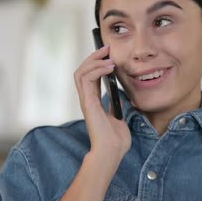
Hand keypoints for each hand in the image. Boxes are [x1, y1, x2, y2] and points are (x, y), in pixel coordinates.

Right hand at [74, 45, 131, 161]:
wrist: (112, 152)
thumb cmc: (116, 139)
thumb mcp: (119, 116)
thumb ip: (117, 105)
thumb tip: (121, 95)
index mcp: (93, 101)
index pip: (89, 76)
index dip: (97, 63)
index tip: (109, 54)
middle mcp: (87, 99)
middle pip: (82, 70)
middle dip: (93, 56)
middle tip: (107, 48)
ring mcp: (86, 100)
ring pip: (81, 72)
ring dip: (94, 60)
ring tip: (108, 56)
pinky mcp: (88, 103)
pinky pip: (87, 79)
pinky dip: (97, 69)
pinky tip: (109, 67)